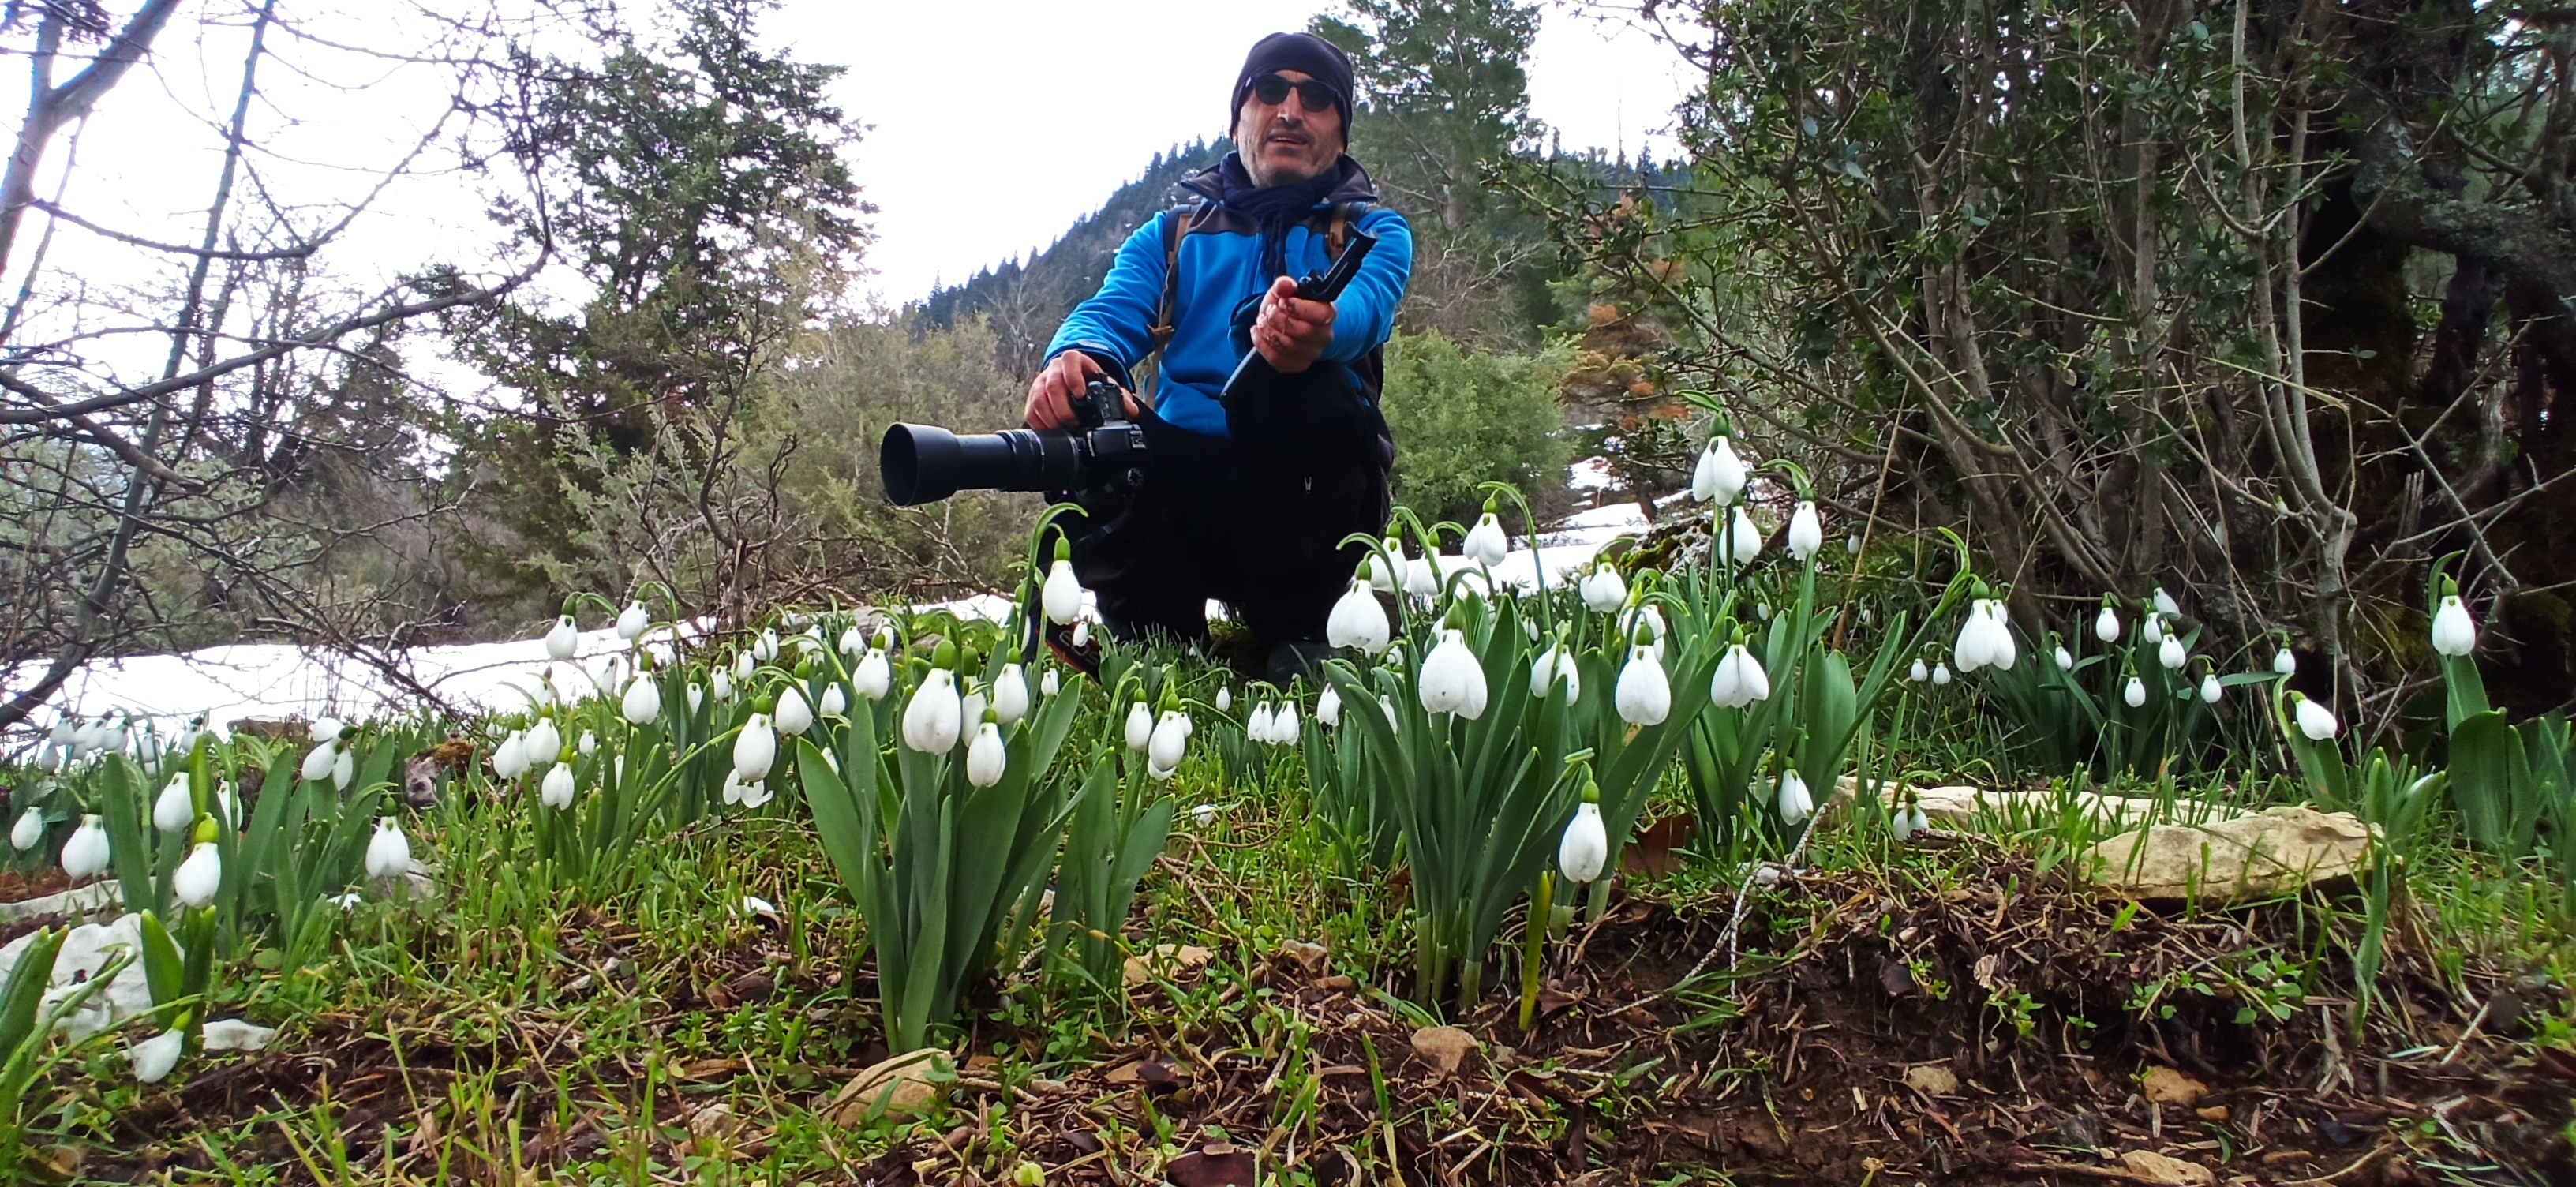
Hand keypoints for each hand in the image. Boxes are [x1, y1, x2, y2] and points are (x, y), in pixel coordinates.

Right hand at [1024, 352, 1138, 429]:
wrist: (1074, 379)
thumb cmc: (1089, 382)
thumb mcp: (1105, 384)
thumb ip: (1119, 396)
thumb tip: (1131, 410)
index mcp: (1073, 361)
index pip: (1069, 362)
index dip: (1073, 378)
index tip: (1081, 395)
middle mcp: (1054, 369)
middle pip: (1052, 385)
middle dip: (1062, 407)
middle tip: (1073, 422)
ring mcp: (1041, 383)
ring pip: (1039, 399)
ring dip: (1050, 418)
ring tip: (1063, 429)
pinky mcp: (1033, 398)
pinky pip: (1031, 411)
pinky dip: (1040, 424)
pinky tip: (1052, 431)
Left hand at [1252, 275, 1334, 373]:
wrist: (1288, 324)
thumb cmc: (1290, 307)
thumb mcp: (1285, 291)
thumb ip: (1284, 285)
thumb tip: (1284, 284)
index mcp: (1327, 314)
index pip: (1320, 314)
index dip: (1297, 307)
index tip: (1282, 301)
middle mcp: (1323, 336)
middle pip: (1303, 332)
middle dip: (1279, 319)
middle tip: (1269, 311)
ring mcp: (1311, 353)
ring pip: (1289, 347)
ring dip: (1269, 332)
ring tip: (1261, 321)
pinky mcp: (1297, 365)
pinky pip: (1278, 360)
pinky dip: (1262, 345)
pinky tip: (1258, 333)